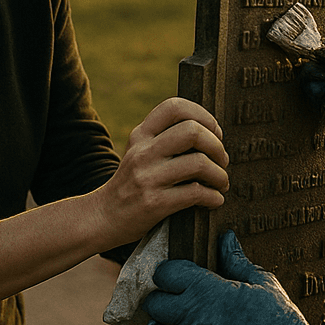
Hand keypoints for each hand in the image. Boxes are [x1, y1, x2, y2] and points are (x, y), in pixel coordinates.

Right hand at [95, 97, 228, 249]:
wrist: (102, 217)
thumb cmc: (131, 184)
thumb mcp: (139, 153)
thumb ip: (164, 139)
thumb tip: (210, 134)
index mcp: (141, 135)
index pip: (174, 107)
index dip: (203, 115)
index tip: (215, 133)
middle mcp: (143, 152)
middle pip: (193, 131)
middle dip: (217, 146)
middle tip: (222, 161)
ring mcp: (147, 177)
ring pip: (199, 163)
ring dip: (220, 175)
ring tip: (221, 183)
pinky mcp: (154, 203)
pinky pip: (196, 193)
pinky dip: (214, 197)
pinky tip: (214, 201)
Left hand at [144, 231, 324, 324]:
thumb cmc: (280, 320)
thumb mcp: (262, 283)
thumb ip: (236, 261)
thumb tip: (226, 239)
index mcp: (209, 290)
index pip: (166, 273)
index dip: (170, 273)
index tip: (178, 276)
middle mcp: (194, 317)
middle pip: (155, 303)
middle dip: (163, 299)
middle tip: (177, 300)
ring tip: (178, 324)